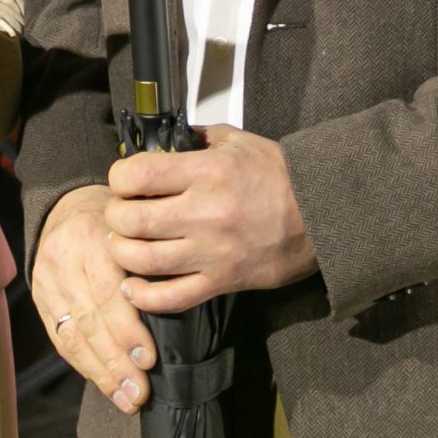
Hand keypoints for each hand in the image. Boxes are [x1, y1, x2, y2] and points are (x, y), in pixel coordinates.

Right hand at [31, 184, 153, 415]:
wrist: (66, 205)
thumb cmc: (114, 220)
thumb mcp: (133, 224)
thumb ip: (147, 258)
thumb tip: (171, 307)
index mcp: (90, 236)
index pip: (107, 291)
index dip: (127, 329)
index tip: (149, 358)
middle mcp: (63, 259)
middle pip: (88, 319)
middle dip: (116, 362)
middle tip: (140, 391)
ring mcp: (46, 281)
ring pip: (72, 335)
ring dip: (101, 373)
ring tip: (126, 398)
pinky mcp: (39, 299)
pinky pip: (60, 338)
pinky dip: (83, 364)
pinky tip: (104, 384)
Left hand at [104, 124, 317, 313]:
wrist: (321, 214)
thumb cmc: (279, 175)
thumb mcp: (238, 141)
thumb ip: (198, 139)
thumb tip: (164, 139)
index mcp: (207, 172)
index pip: (138, 175)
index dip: (120, 177)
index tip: (123, 180)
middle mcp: (205, 213)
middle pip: (132, 221)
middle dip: (115, 216)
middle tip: (120, 212)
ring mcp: (212, 252)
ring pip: (144, 261)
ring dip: (123, 252)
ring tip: (123, 242)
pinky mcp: (221, 281)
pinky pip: (172, 298)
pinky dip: (144, 296)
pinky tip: (132, 286)